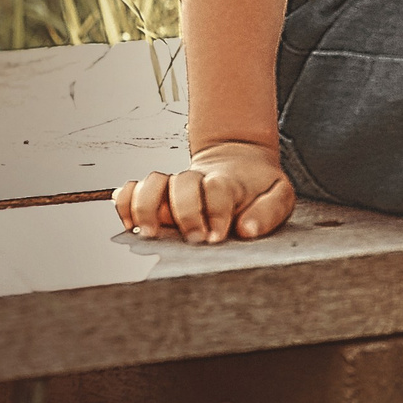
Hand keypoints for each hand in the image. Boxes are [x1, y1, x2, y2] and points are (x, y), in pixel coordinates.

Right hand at [113, 140, 295, 244]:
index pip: (217, 188)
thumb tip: (245, 229)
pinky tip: (129, 224)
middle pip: (182, 182)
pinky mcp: (155, 196)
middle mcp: (196, 181)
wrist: (239, 164)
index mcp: (229, 181)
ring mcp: (173, 187)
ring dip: (146, 206)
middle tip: (194, 239)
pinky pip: (129, 191)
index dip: (215, 211)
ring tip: (149, 234)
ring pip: (151, 182)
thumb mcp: (279, 195)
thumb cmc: (259, 188)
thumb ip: (269, 210)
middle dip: (185, 211)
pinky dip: (123, 204)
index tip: (217, 236)